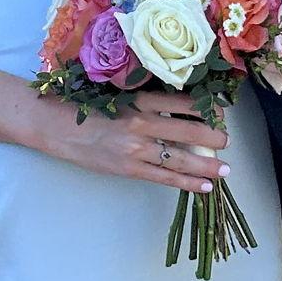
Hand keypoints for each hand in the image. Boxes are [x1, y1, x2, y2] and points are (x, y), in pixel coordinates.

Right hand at [39, 89, 227, 194]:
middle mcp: (142, 122)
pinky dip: (188, 183)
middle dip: (214, 137)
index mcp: (140, 99)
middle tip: (227, 140)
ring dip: (208, 165)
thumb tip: (177, 104)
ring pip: (182, 158)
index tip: (221, 111)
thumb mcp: (117, 93)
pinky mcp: (128, 168)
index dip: (208, 108)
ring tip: (225, 169)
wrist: (54, 124)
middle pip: (191, 131)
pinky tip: (205, 187)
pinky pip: (165, 178)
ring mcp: (136, 148)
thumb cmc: (83, 105)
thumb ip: (145, 99)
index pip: (185, 102)